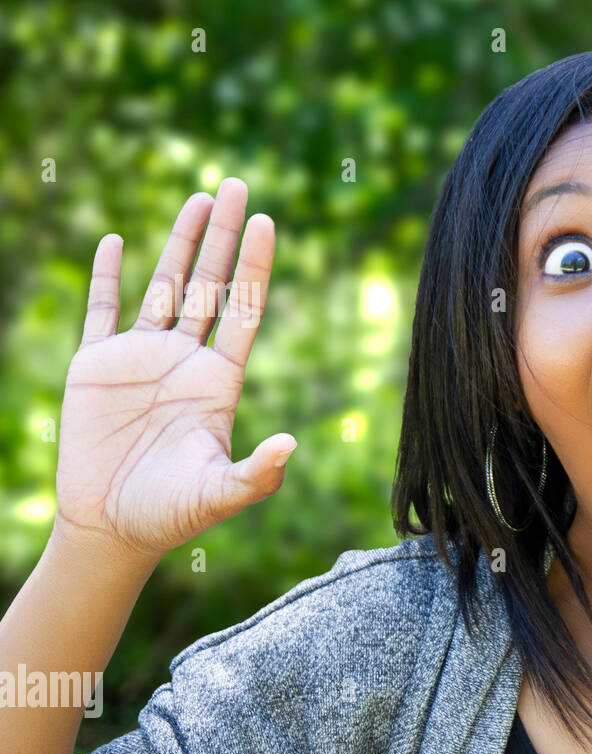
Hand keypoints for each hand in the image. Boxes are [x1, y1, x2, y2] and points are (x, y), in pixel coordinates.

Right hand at [53, 178, 294, 559]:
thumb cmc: (171, 514)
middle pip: (211, 284)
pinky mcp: (96, 365)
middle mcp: (186, 361)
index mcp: (219, 381)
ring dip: (181, 243)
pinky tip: (116, 240)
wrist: (111, 528)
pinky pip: (102, 310)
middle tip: (238, 185)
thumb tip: (292, 445)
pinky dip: (107, 276)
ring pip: (165, 286)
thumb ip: (259, 473)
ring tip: (200, 199)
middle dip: (225, 236)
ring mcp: (142, 359)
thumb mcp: (221, 494)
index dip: (255, 267)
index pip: (244, 310)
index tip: (269, 223)